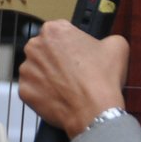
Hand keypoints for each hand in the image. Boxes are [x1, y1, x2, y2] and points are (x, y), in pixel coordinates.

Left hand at [18, 20, 129, 136]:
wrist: (94, 111)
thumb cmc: (103, 78)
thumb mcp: (117, 46)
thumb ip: (107, 38)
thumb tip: (104, 43)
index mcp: (54, 30)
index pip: (60, 34)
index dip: (70, 46)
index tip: (78, 56)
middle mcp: (35, 46)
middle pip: (44, 51)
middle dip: (55, 60)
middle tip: (72, 73)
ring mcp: (26, 69)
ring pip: (36, 70)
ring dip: (47, 77)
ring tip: (66, 88)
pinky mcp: (23, 90)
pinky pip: (32, 90)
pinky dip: (42, 94)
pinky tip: (58, 98)